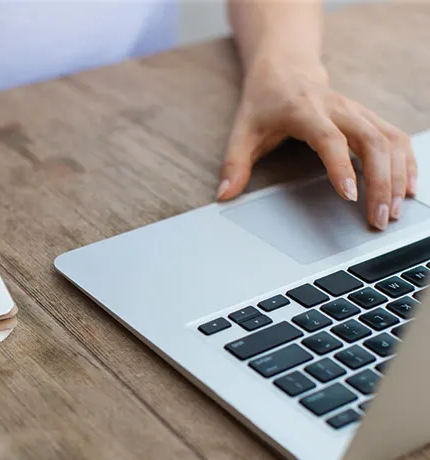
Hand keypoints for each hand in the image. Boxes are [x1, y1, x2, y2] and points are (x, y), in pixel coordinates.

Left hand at [218, 56, 416, 229]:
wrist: (285, 69)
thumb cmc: (264, 102)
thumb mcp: (242, 131)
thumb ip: (234, 164)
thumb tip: (223, 195)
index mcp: (304, 110)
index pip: (329, 138)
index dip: (341, 166)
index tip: (350, 195)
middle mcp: (337, 108)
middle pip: (371, 140)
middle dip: (380, 181)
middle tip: (378, 218)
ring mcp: (356, 110)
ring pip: (389, 139)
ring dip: (397, 176)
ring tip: (394, 210)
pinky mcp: (367, 116)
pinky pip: (396, 137)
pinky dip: (406, 162)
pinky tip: (408, 187)